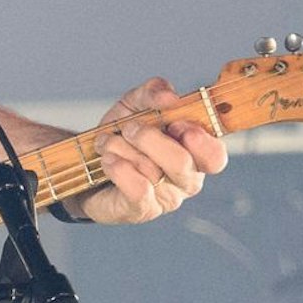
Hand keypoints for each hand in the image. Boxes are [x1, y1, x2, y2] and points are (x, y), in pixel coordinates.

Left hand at [74, 77, 227, 224]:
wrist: (86, 162)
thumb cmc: (122, 135)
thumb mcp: (135, 104)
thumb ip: (153, 92)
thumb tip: (170, 96)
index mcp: (196, 153)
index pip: (216, 156)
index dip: (199, 140)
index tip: (174, 123)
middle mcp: (187, 179)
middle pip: (182, 163)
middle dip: (149, 138)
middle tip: (129, 128)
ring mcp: (166, 198)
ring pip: (152, 171)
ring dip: (122, 149)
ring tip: (107, 142)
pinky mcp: (142, 211)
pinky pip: (138, 190)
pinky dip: (119, 169)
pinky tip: (107, 161)